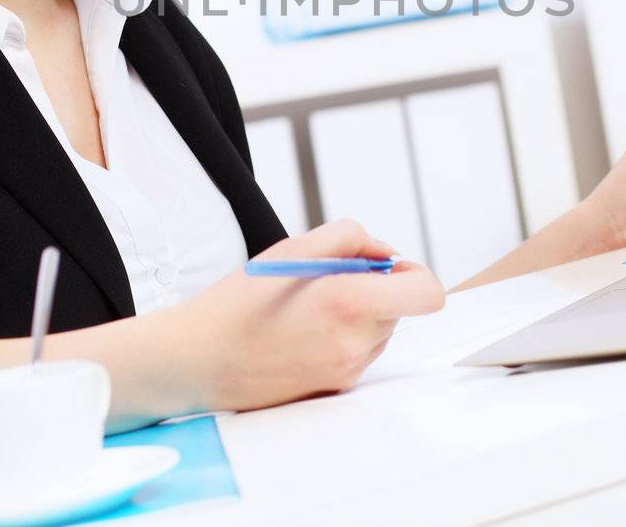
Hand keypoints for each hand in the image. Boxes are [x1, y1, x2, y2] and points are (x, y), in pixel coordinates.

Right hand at [169, 219, 445, 411]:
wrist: (199, 361)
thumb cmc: (240, 301)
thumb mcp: (291, 249)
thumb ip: (348, 238)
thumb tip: (385, 252)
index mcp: (347, 303)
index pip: (427, 293)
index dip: (413, 273)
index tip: (384, 266)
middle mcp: (355, 343)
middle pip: (400, 307)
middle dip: (374, 287)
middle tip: (328, 280)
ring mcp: (347, 370)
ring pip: (380, 329)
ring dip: (359, 312)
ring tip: (308, 307)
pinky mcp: (336, 387)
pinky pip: (359, 351)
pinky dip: (343, 335)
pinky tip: (303, 331)